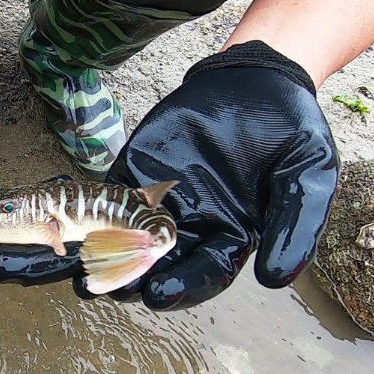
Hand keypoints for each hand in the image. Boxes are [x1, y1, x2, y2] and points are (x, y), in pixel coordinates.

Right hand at [0, 63, 82, 292]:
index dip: (39, 264)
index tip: (79, 258)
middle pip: (15, 257)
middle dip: (56, 250)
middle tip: (101, 242)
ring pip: (21, 239)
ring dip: (56, 231)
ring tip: (96, 224)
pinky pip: (19, 213)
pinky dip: (44, 207)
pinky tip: (68, 195)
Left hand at [75, 41, 338, 308]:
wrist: (257, 78)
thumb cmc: (289, 130)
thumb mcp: (308, 176)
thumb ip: (296, 225)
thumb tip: (277, 279)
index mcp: (229, 237)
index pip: (202, 274)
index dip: (181, 287)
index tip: (158, 295)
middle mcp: (190, 228)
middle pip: (155, 266)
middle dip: (128, 280)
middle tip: (101, 290)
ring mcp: (158, 201)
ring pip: (124, 238)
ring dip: (100, 256)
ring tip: (76, 270)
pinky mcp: (133, 173)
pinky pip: (107, 197)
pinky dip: (86, 213)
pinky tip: (66, 226)